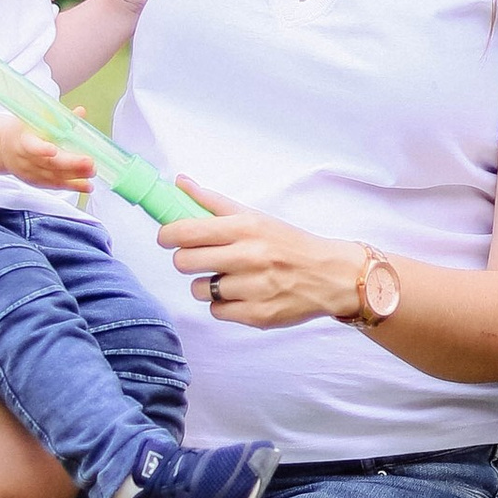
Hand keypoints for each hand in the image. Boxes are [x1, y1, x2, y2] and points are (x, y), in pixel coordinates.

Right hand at [0, 116, 95, 197]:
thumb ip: (60, 118)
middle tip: (89, 163)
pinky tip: (87, 187)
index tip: (53, 150)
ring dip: (75, 176)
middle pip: (49, 164)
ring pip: (54, 177)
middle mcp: (26, 159)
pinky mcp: (37, 183)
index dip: (41, 149)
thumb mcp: (37, 120)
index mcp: (24, 140)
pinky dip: (73, 187)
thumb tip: (80, 112)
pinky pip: (56, 186)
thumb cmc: (25, 131)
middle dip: (70, 164)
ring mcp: (31, 173)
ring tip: (92, 172)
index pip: (31, 146)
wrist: (5, 148)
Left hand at [155, 182, 357, 330]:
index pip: (186, 231)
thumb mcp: (255, 217)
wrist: (330, 276)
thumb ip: (214, 202)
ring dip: (206, 285)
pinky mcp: (257, 315)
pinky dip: (224, 305)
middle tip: (200, 258)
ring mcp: (253, 289)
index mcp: (246, 228)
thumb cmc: (289, 244)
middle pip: (184, 261)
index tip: (167, 237)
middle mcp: (248, 257)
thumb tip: (179, 182)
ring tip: (227, 278)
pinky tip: (241, 294)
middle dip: (186, 260)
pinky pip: (216, 311)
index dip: (167, 235)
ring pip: (198, 289)